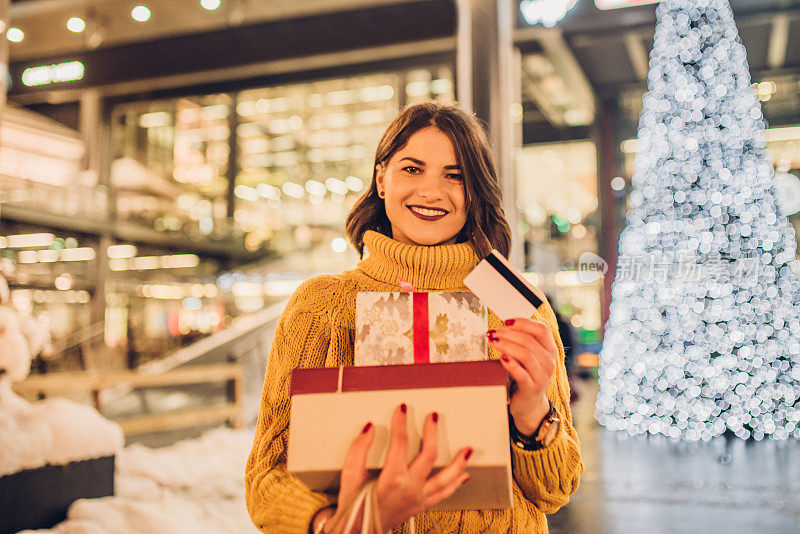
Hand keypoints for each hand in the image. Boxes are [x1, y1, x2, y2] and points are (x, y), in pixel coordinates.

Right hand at [329, 404, 471, 532]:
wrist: (358, 531)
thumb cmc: (354, 505)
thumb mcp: (350, 475)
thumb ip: (359, 449)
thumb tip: (369, 429)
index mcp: (392, 479)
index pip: (400, 443)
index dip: (401, 423)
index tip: (402, 410)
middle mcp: (409, 489)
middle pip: (429, 455)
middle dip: (432, 433)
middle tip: (433, 417)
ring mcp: (418, 499)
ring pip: (445, 478)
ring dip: (458, 463)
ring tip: (467, 449)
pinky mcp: (421, 506)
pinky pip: (443, 495)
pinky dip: (455, 484)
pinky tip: (463, 476)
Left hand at [487, 318, 556, 434]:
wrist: (529, 404)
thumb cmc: (525, 374)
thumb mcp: (527, 356)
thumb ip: (522, 341)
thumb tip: (505, 325)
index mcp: (550, 350)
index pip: (542, 330)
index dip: (524, 322)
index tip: (506, 321)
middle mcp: (549, 362)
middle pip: (529, 340)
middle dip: (508, 334)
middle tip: (492, 332)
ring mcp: (542, 376)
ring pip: (525, 354)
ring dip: (506, 345)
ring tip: (493, 341)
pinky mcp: (532, 388)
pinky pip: (522, 374)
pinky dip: (511, 364)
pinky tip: (501, 358)